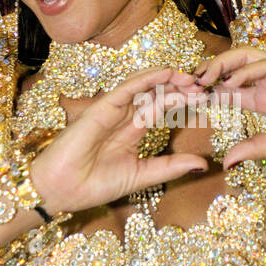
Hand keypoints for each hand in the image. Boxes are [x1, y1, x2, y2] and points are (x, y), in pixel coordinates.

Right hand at [29, 66, 208, 211]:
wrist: (62, 191)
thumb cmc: (93, 186)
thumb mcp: (142, 176)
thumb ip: (171, 168)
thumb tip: (203, 164)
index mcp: (131, 132)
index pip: (160, 111)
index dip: (182, 104)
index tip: (204, 102)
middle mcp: (123, 118)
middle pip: (155, 96)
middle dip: (179, 89)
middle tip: (202, 88)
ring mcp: (112, 111)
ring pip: (144, 88)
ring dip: (167, 80)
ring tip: (190, 79)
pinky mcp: (101, 107)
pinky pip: (127, 87)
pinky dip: (147, 78)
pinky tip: (167, 73)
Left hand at [194, 48, 265, 164]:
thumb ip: (255, 149)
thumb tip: (225, 164)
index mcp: (263, 99)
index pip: (226, 93)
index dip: (205, 96)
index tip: (184, 105)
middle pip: (229, 71)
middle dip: (205, 75)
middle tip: (185, 87)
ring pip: (243, 58)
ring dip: (221, 65)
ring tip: (202, 78)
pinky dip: (248, 70)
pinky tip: (232, 83)